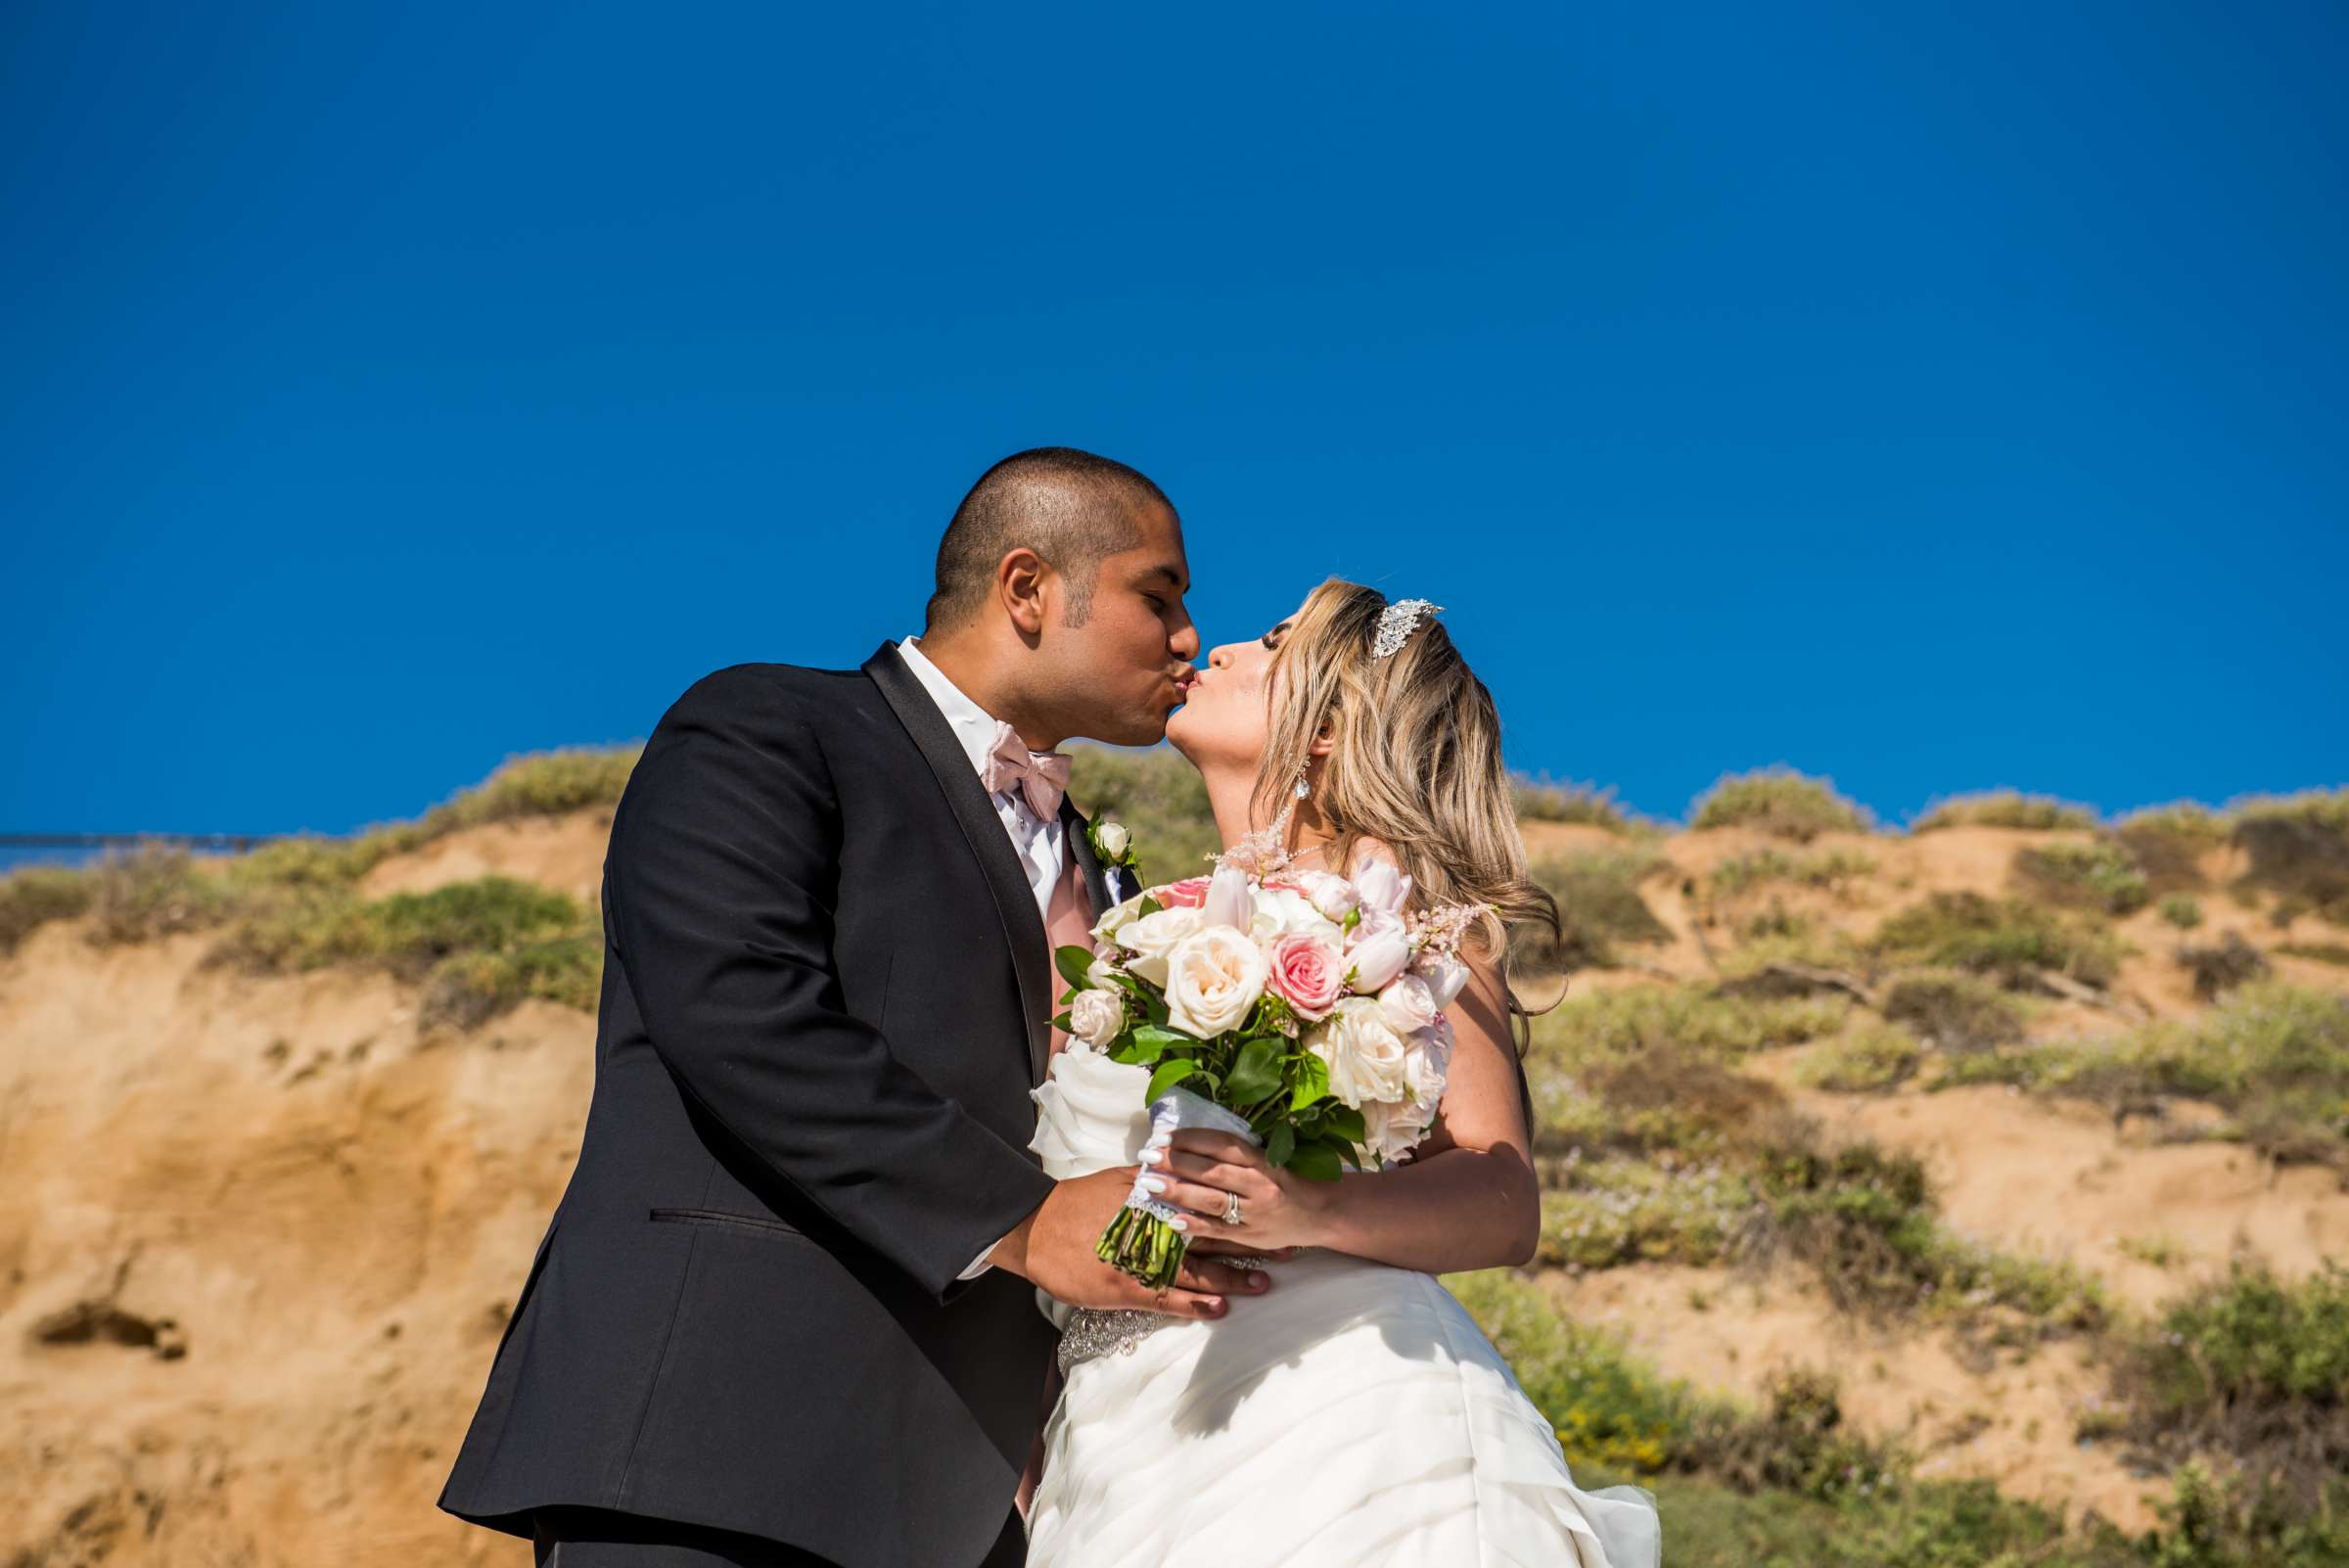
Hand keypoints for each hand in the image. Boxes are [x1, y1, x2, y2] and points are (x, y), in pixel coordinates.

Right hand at [990, 1166, 1273, 1317]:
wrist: (1036, 1228)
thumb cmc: (1075, 1203)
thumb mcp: (1116, 1181)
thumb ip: (1150, 1181)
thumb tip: (1176, 1169)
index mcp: (1157, 1200)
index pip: (1209, 1205)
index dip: (1242, 1212)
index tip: (1273, 1217)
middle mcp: (1156, 1227)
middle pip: (1213, 1237)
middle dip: (1251, 1246)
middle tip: (1286, 1253)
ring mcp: (1143, 1260)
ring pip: (1198, 1271)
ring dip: (1233, 1279)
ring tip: (1263, 1284)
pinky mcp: (1126, 1287)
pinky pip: (1168, 1298)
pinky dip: (1196, 1304)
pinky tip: (1220, 1308)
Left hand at [1143, 1129, 1332, 1253]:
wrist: (1322, 1213)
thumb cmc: (1289, 1181)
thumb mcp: (1269, 1160)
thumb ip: (1236, 1156)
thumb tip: (1188, 1145)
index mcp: (1263, 1160)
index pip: (1223, 1145)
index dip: (1193, 1139)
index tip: (1166, 1136)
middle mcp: (1259, 1184)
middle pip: (1213, 1170)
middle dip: (1178, 1162)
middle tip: (1149, 1156)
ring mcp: (1256, 1212)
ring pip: (1213, 1199)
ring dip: (1180, 1191)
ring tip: (1151, 1184)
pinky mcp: (1252, 1236)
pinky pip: (1219, 1231)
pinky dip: (1195, 1225)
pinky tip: (1172, 1220)